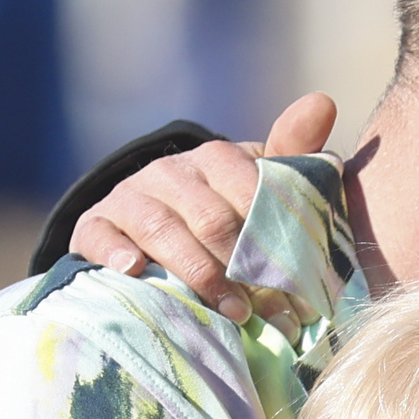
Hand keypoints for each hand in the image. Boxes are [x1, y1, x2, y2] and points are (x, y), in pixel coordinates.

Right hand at [70, 92, 336, 322]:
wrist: (154, 213)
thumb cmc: (225, 206)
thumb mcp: (261, 182)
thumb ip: (294, 154)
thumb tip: (323, 102)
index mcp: (216, 159)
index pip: (250, 193)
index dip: (279, 240)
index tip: (304, 285)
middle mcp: (170, 172)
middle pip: (211, 219)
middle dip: (247, 271)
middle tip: (276, 315)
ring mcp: (130, 197)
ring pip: (162, 230)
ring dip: (200, 275)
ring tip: (233, 313)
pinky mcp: (96, 223)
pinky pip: (100, 235)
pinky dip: (116, 252)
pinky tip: (135, 271)